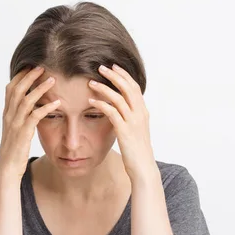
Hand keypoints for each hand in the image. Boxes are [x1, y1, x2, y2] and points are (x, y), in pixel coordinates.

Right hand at [0, 66, 60, 178]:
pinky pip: (34, 117)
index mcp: (7, 114)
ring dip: (40, 89)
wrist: (8, 169)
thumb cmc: (14, 150)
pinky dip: (46, 108)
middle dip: (29, 76)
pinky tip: (57, 103)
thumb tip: (30, 106)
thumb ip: (20, 117)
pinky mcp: (23, 134)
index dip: (20, 76)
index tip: (31, 65)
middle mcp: (9, 116)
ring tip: (52, 80)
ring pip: (26, 100)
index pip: (11, 88)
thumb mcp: (15, 130)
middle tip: (42, 66)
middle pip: (17, 90)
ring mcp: (15, 125)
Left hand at [88, 64, 157, 181]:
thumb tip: (120, 110)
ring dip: (104, 88)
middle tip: (101, 67)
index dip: (124, 75)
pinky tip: (90, 101)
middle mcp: (140, 114)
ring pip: (119, 98)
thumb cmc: (137, 151)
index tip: (113, 67)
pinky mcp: (124, 130)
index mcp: (143, 112)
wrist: (143, 168)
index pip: (134, 87)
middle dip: (114, 75)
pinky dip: (101, 104)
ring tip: (91, 82)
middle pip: (128, 88)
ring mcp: (133, 122)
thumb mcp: (136, 131)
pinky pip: (111, 112)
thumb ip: (130, 118)